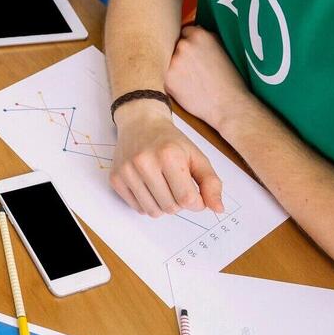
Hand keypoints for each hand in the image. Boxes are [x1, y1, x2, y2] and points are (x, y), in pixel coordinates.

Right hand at [110, 102, 224, 216]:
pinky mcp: (116, 178)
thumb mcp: (197, 156)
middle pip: (170, 207)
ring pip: (153, 211)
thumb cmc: (171, 141)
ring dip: (163, 205)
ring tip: (164, 188)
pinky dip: (147, 203)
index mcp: (169, 156)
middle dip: (179, 203)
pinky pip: (137, 208)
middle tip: (177, 186)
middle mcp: (145, 162)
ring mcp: (127, 171)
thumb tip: (218, 209)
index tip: (196, 194)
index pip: (187, 199)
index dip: (197, 203)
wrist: (140, 123)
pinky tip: (149, 187)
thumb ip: (211, 182)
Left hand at [166, 25, 250, 133]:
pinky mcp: (167, 78)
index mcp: (199, 35)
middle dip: (177, 53)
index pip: (183, 31)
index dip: (187, 43)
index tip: (192, 54)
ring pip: (166, 59)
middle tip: (189, 67)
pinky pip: (163, 74)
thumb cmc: (228, 80)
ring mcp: (174, 61)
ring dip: (172, 66)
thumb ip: (203, 39)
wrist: (228, 105)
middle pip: (172, 44)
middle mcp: (184, 45)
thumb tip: (188, 33)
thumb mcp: (221, 49)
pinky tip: (184, 86)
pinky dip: (170, 79)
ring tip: (189, 79)